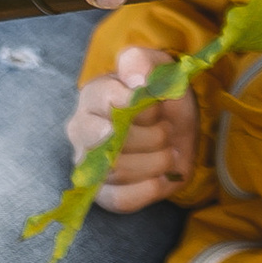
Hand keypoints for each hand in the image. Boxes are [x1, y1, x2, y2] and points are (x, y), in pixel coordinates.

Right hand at [67, 48, 202, 213]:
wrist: (179, 131)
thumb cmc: (164, 98)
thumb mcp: (161, 70)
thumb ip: (144, 62)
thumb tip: (136, 79)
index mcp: (93, 96)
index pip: (103, 98)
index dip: (137, 104)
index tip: (158, 106)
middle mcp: (82, 130)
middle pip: (109, 140)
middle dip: (151, 136)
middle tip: (167, 131)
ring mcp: (89, 164)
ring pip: (116, 170)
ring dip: (155, 161)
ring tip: (169, 152)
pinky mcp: (103, 193)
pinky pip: (118, 199)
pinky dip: (148, 189)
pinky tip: (164, 177)